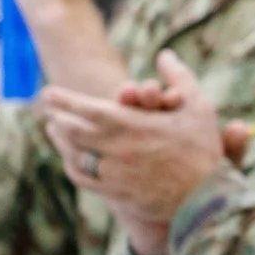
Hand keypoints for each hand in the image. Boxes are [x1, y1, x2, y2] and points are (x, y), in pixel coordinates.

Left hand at [37, 52, 228, 223]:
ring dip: (61, 142)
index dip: (62, 100)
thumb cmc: (204, 151)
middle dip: (57, 119)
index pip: (84, 108)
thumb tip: (165, 54)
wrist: (207, 200)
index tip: (47, 93)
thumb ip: (179, 77)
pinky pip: (84, 179)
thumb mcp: (198, 107)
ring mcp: (113, 173)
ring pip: (74, 156)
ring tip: (54, 132)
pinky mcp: (116, 193)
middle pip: (71, 131)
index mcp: (129, 124)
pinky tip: (71, 161)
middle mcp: (115, 148)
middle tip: (48, 112)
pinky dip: (73, 167)